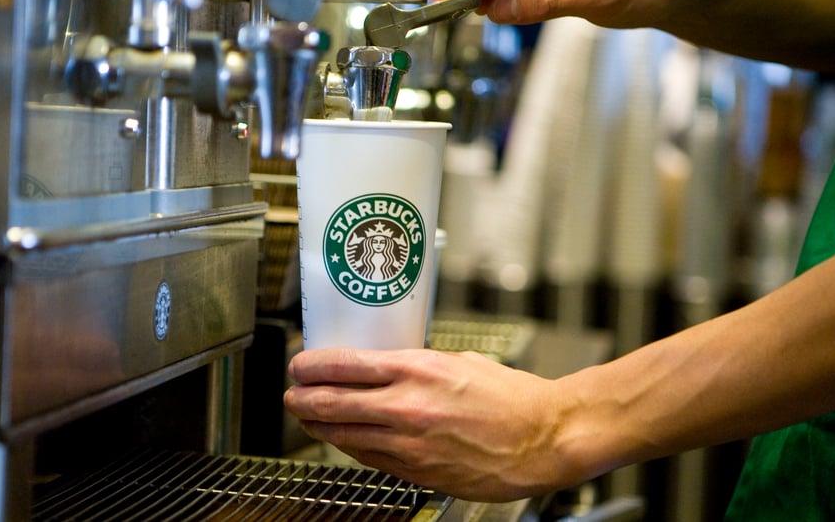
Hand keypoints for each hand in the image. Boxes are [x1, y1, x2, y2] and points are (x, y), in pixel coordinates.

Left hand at [284, 347, 584, 501]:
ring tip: (307, 416)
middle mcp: (407, 406)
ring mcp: (409, 443)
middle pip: (333, 402)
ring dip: (318, 425)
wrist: (543, 439)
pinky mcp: (417, 471)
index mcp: (418, 369)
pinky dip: (349, 445)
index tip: (299, 365)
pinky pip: (369, 457)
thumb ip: (417, 366)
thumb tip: (386, 367)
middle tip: (291, 393)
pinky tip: (342, 438)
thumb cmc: (511, 398)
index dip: (312, 366)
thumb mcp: (459, 362)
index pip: (345, 365)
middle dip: (303, 398)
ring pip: (344, 434)